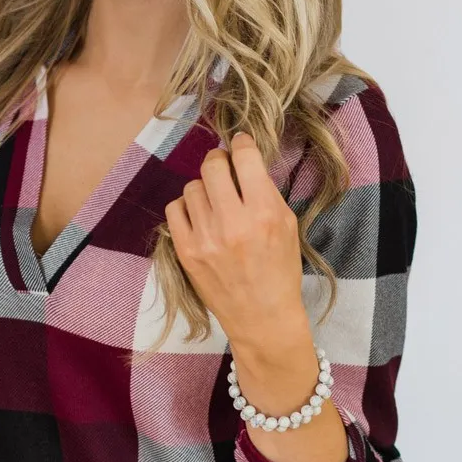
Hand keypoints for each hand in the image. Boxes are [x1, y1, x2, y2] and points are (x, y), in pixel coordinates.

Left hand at [164, 131, 309, 351]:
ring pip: (192, 187)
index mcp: (264, 214)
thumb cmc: (279, 272)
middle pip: (212, 166)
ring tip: (214, 203)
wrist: (261, 317)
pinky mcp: (186, 253)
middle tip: (224, 170)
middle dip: (219, 161)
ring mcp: (205, 239)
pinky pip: (174, 209)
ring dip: (204, 188)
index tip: (240, 145)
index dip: (241, 144)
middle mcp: (232, 223)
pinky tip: (199, 217)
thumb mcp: (287, 227)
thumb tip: (243, 163)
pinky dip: (185, 207)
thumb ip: (266, 193)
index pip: (244, 158)